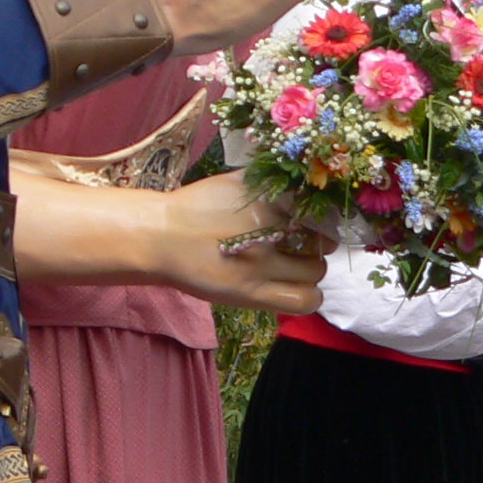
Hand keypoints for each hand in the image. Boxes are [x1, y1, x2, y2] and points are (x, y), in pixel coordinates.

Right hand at [155, 173, 333, 313]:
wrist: (160, 237)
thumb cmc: (194, 207)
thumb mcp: (235, 183)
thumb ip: (267, 182)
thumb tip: (298, 184)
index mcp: (268, 199)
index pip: (318, 207)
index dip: (321, 214)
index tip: (314, 219)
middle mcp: (270, 229)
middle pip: (322, 239)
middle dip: (317, 242)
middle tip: (303, 244)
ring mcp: (264, 264)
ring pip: (317, 271)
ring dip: (311, 269)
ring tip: (294, 266)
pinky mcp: (254, 293)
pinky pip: (304, 300)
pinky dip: (307, 294)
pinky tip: (293, 286)